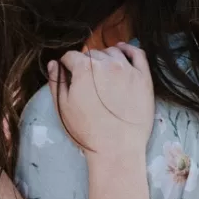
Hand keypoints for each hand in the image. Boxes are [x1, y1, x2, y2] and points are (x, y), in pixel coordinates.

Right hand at [49, 43, 154, 162]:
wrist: (117, 149)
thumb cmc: (87, 132)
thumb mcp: (63, 108)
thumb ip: (56, 83)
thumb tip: (53, 64)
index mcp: (84, 69)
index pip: (71, 56)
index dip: (67, 64)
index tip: (68, 73)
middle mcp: (107, 63)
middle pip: (92, 53)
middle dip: (86, 63)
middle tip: (86, 79)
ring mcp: (128, 69)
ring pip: (113, 52)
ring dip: (105, 57)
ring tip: (103, 70)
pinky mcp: (144, 78)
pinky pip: (137, 54)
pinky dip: (129, 49)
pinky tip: (123, 51)